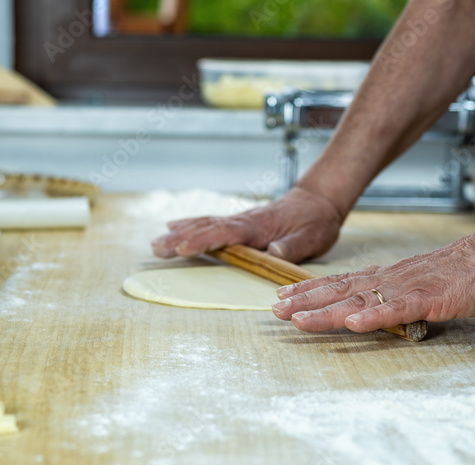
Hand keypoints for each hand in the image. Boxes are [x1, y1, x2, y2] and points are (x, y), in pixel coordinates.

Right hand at [151, 187, 344, 262]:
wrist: (318, 202)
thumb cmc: (316, 221)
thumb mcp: (314, 236)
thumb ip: (294, 246)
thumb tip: (274, 253)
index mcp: (258, 226)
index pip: (225, 233)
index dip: (203, 240)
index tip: (182, 247)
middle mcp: (244, 221)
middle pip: (206, 228)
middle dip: (180, 238)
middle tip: (156, 248)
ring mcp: (239, 220)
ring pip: (204, 224)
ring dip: (179, 233)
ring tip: (156, 244)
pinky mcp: (239, 223)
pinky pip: (210, 223)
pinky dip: (190, 225)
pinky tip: (173, 227)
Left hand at [271, 234, 474, 332]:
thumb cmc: (461, 274)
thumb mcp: (417, 285)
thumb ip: (392, 296)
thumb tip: (368, 308)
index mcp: (386, 277)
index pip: (340, 284)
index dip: (309, 291)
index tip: (282, 298)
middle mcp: (389, 280)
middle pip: (339, 291)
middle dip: (305, 302)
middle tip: (275, 310)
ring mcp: (406, 288)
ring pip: (359, 300)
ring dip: (326, 311)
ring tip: (298, 319)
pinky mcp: (428, 299)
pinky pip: (396, 309)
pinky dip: (373, 315)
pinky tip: (353, 322)